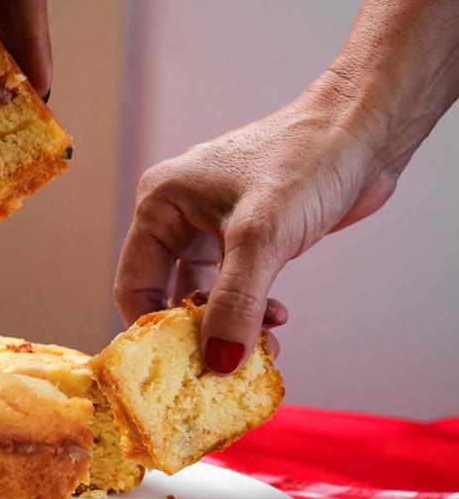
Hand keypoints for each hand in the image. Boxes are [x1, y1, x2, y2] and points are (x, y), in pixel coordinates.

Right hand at [116, 73, 398, 372]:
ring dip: (232, 326)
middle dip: (200, 333)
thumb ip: (237, 303)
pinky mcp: (247, 238)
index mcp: (161, 203)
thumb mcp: (262, 237)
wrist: (364, 132)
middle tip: (228, 362)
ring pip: (208, 296)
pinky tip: (277, 319)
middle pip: (169, 296)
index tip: (182, 366)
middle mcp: (180, 215)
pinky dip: (252, 312)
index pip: (135, 285)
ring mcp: (214, 227)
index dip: (154, 330)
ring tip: (264, 343)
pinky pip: (236, 289)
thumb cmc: (306, 162)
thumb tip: (219, 363)